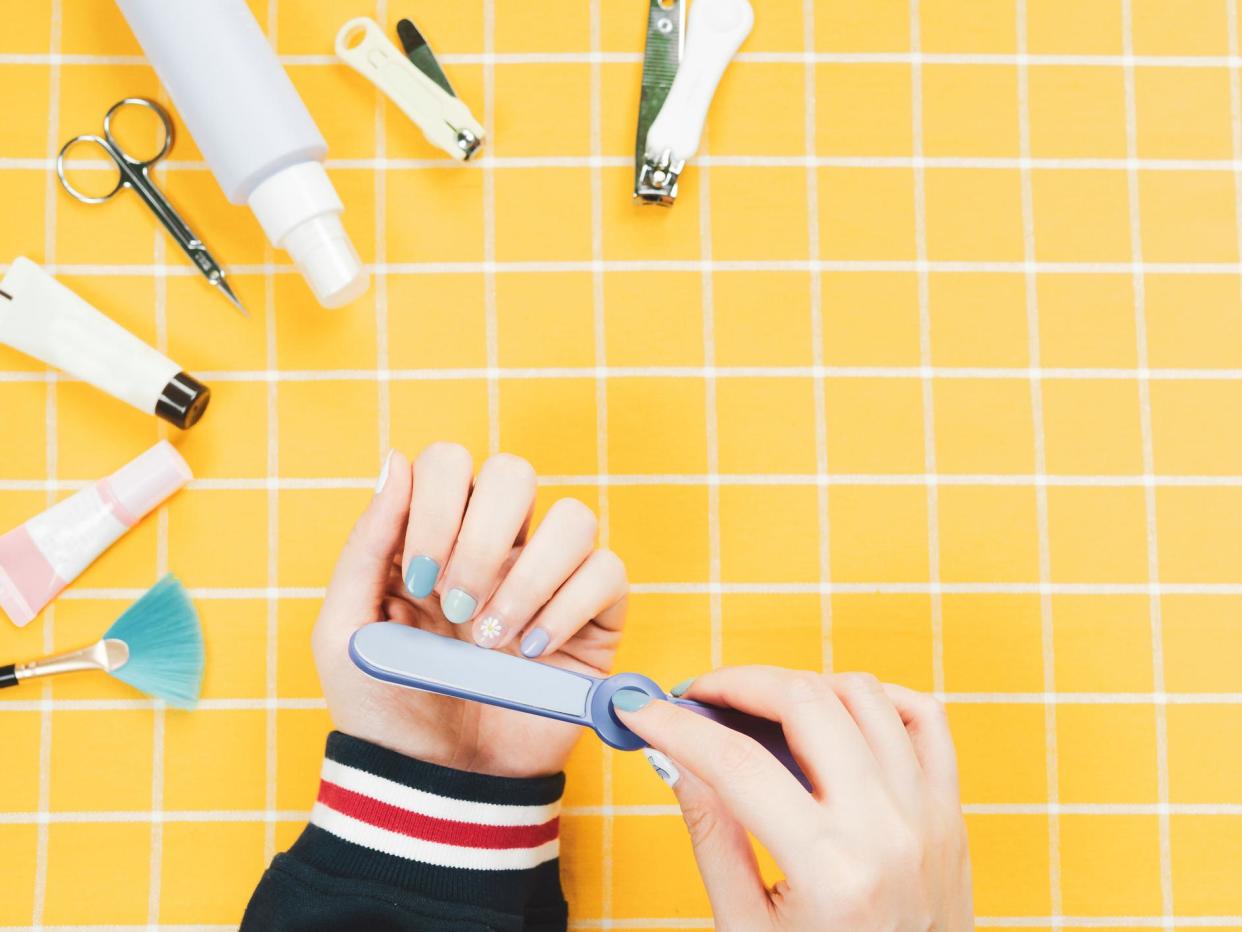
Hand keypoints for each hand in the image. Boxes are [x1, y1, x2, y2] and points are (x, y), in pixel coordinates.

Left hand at [312, 443, 627, 777]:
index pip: (450, 463)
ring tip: (493, 639)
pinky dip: (571, 606)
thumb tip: (396, 460)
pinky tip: (534, 652)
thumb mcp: (346, 630)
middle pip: (514, 473)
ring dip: (528, 578)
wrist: (437, 781)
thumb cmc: (386, 707)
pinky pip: (607, 571)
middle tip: (456, 607)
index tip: (419, 580)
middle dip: (482, 538)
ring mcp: (548, 577)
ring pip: (572, 517)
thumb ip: (367, 544)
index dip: (436, 507)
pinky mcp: (593, 616)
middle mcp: (497, 544)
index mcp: (436, 535)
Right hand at [615, 668, 973, 930]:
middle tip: (700, 697)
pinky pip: (923, 717)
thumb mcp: (749, 929)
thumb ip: (714, 836)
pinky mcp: (951, 811)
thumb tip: (678, 760)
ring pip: (862, 695)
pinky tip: (835, 716)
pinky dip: (877, 699)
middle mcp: (887, 832)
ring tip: (760, 709)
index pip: (737, 763)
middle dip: (738, 683)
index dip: (678, 726)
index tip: (644, 710)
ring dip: (801, 686)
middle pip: (805, 703)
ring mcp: (927, 815)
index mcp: (831, 872)